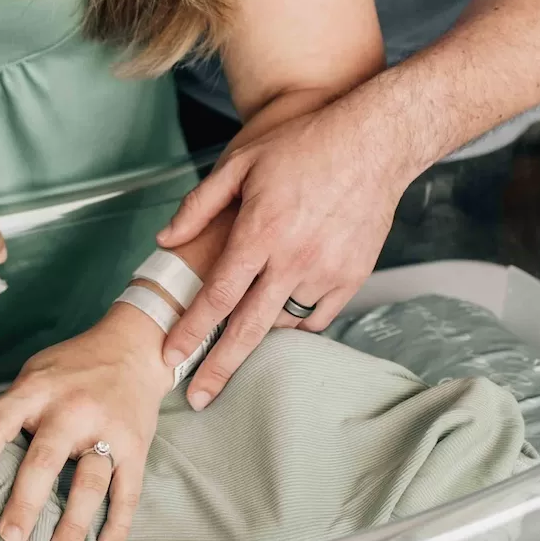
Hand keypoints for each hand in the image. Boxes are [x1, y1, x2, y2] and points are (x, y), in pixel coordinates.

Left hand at [0, 304, 173, 540]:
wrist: (132, 348)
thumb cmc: (71, 370)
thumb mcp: (30, 379)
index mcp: (37, 390)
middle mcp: (71, 409)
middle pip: (44, 458)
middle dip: (25, 501)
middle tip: (9, 537)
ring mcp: (107, 428)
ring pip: (90, 481)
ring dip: (73, 523)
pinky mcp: (136, 445)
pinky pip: (128, 490)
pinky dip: (118, 523)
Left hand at [158, 83, 419, 406]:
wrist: (375, 142)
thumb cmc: (303, 145)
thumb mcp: (241, 162)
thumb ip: (199, 205)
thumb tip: (165, 240)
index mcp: (260, 232)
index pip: (217, 296)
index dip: (191, 331)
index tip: (171, 357)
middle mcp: (293, 258)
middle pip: (248, 328)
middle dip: (219, 367)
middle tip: (197, 399)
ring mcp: (327, 270)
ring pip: (284, 321)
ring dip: (260, 331)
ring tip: (242, 336)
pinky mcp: (352, 275)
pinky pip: (317, 315)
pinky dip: (296, 319)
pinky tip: (281, 312)